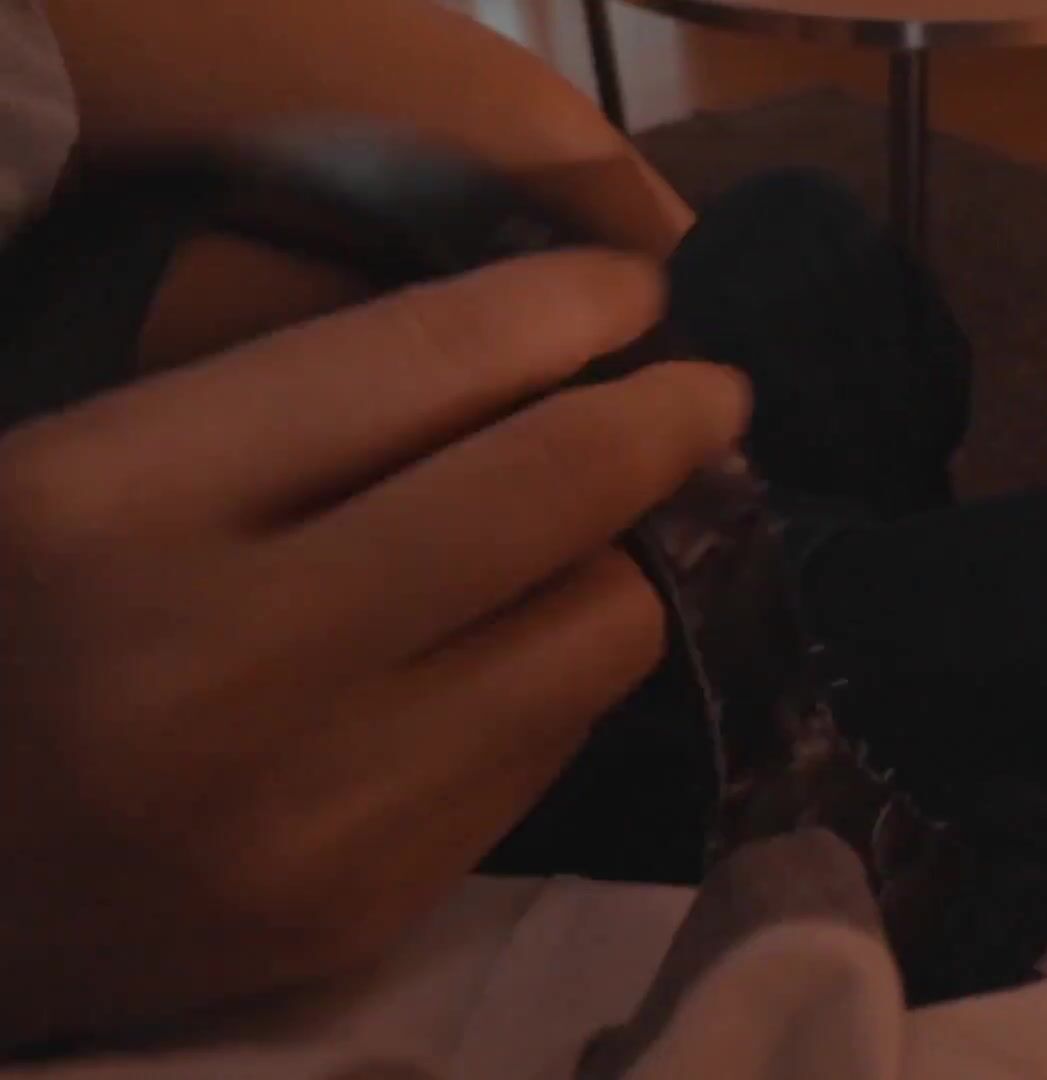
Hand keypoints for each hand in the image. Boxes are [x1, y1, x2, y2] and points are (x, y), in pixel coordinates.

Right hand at [0, 249, 748, 1047]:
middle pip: (549, 496)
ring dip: (624, 560)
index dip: (561, 305)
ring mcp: (312, 812)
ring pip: (600, 634)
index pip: (411, 361)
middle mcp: (220, 665)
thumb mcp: (97, 472)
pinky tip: (513, 648)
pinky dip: (561, 673)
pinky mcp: (371, 906)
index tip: (633, 286)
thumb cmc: (22, 635)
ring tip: (592, 532)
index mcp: (111, 507)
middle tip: (710, 390)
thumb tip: (550, 355)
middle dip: (668, 421)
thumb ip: (302, 411)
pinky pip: (555, 745)